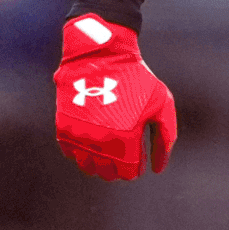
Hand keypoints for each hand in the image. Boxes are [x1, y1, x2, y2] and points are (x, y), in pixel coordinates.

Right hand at [53, 14, 176, 179]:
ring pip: (88, 167)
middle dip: (120, 168)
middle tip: (125, 156)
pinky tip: (93, 141)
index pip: (130, 172)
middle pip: (108, 173)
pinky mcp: (64, 128)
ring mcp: (79, 136)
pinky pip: (71, 154)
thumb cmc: (137, 79)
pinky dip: (82, 153)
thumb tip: (158, 168)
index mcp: (126, 138)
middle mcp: (100, 142)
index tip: (140, 159)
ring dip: (100, 164)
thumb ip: (164, 138)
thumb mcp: (162, 105)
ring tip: (109, 151)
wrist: (101, 56)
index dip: (137, 168)